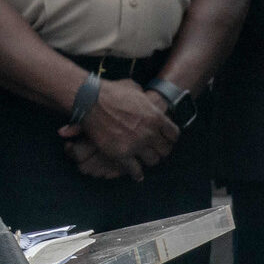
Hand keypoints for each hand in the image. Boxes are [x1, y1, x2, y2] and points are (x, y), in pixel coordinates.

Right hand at [57, 79, 176, 175]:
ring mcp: (136, 145)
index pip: (174, 134)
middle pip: (165, 150)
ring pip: (152, 161)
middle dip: (160, 150)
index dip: (169, 137)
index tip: (165, 139)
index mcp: (156, 117)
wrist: (90, 100)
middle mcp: (149, 133)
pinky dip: (137, 174)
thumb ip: (144, 99)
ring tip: (144, 159)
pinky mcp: (121, 154)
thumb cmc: (110, 91)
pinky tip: (137, 175)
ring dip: (149, 160)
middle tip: (155, 150)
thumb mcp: (134, 88)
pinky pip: (135, 170)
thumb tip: (145, 98)